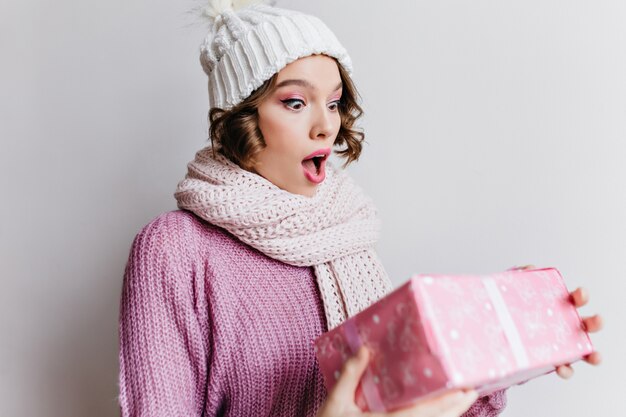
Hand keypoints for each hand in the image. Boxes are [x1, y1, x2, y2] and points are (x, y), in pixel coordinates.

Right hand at [316, 345, 477, 416]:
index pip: (423, 415)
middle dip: (455, 410)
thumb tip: (365, 349)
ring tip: (461, 400)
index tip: (464, 391)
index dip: (446, 404)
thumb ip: (351, 376)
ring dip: (447, 416)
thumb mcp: (334, 403)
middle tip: (472, 392)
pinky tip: (438, 412)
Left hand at [509, 264, 603, 378]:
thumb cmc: (512, 307)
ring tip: (595, 356)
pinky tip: (563, 369)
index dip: (581, 296)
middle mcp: (564, 324)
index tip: (581, 294)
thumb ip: (520, 276)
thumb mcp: (511, 289)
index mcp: (558, 305)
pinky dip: (567, 369)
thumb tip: (530, 268)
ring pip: (582, 349)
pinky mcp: (550, 359)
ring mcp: (560, 343)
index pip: (574, 299)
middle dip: (594, 322)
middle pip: (585, 323)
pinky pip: (564, 366)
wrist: (497, 330)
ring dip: (591, 352)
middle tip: (596, 320)